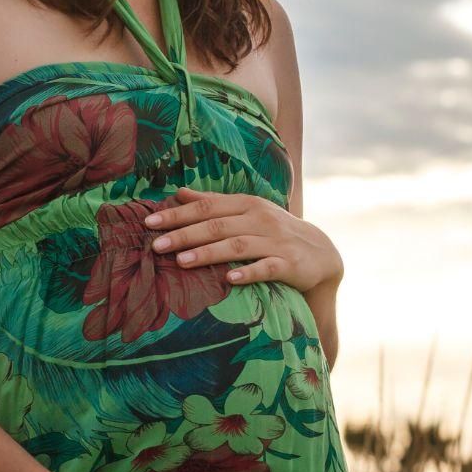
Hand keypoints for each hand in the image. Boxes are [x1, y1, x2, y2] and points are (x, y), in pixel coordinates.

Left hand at [142, 188, 342, 294]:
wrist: (321, 253)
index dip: (177, 214)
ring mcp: (275, 242)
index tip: (150, 222)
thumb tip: (178, 192)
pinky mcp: (290, 264)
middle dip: (184, 234)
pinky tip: (230, 279)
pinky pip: (267, 268)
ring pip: (237, 245)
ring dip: (208, 253)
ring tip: (182, 261)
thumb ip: (213, 204)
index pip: (206, 207)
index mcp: (246, 204)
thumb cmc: (273, 232)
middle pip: (217, 226)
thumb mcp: (246, 212)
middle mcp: (259, 219)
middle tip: (156, 245)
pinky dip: (249, 272)